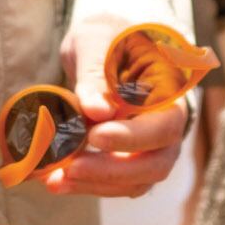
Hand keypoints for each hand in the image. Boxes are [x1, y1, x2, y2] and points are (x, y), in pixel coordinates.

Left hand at [41, 16, 187, 198]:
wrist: (107, 50)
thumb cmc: (107, 39)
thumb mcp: (96, 41)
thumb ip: (95, 72)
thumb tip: (96, 111)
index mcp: (170, 92)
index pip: (163, 125)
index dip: (132, 137)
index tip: (94, 135)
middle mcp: (169, 126)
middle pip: (156, 163)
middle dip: (112, 171)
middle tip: (71, 167)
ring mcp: (153, 148)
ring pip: (136, 181)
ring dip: (96, 185)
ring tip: (54, 180)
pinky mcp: (131, 162)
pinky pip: (117, 184)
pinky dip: (88, 186)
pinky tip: (56, 181)